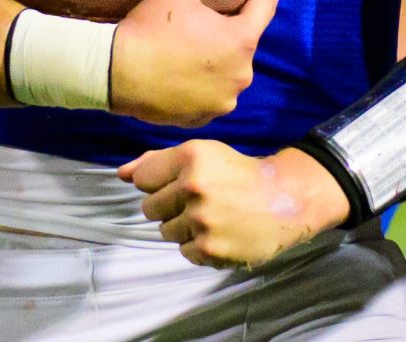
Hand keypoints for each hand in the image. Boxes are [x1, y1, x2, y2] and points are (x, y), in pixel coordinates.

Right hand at [110, 0, 278, 126]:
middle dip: (233, 28)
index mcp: (241, 41)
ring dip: (219, 58)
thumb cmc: (151, 28)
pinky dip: (204, 83)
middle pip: (245, 42)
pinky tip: (185, 73)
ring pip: (230, 71)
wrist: (115, 74)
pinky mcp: (204, 118)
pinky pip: (212, 95)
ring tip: (196, 47)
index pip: (267, 7)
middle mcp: (241, 74)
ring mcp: (223, 100)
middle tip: (209, 18)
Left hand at [118, 142, 347, 267]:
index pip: (142, 178)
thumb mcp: (201, 154)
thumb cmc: (237, 173)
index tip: (179, 183)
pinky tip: (219, 232)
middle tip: (197, 201)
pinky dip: (198, 245)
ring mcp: (202, 220)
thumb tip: (121, 173)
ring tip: (210, 217)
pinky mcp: (210, 248)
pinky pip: (185, 252)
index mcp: (190, 157)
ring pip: (165, 232)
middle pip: (149, 208)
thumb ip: (157, 161)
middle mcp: (194, 187)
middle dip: (168, 206)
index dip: (158, 183)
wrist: (284, 199)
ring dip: (183, 227)